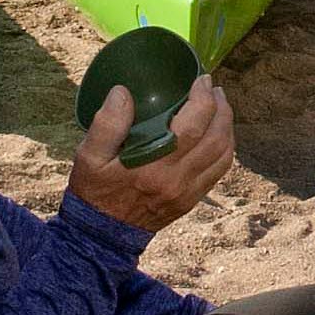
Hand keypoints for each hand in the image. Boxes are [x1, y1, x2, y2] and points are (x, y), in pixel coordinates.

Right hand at [66, 75, 233, 232]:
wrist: (102, 235)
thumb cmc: (95, 191)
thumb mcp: (88, 156)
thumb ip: (106, 124)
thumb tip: (122, 92)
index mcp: (154, 166)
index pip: (193, 126)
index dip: (204, 99)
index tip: (202, 79)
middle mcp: (177, 180)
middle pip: (216, 139)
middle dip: (222, 109)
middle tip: (214, 89)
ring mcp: (187, 192)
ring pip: (223, 155)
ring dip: (227, 127)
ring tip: (220, 107)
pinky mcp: (190, 201)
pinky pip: (218, 171)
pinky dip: (225, 149)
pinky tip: (218, 134)